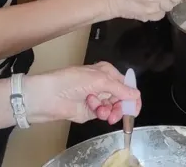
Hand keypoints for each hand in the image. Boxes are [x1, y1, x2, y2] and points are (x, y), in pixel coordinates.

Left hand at [25, 62, 140, 124]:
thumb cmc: (72, 81)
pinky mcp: (91, 111)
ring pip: (114, 107)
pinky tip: (96, 111)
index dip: (132, 96)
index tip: (135, 109)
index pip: (126, 84)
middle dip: (121, 106)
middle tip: (117, 114)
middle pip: (122, 98)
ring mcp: (97, 98)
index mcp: (107, 72)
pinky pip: (104, 114)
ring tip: (103, 113)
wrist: (49, 96)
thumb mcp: (99, 80)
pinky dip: (102, 114)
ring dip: (111, 111)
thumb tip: (136, 95)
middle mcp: (104, 84)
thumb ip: (120, 89)